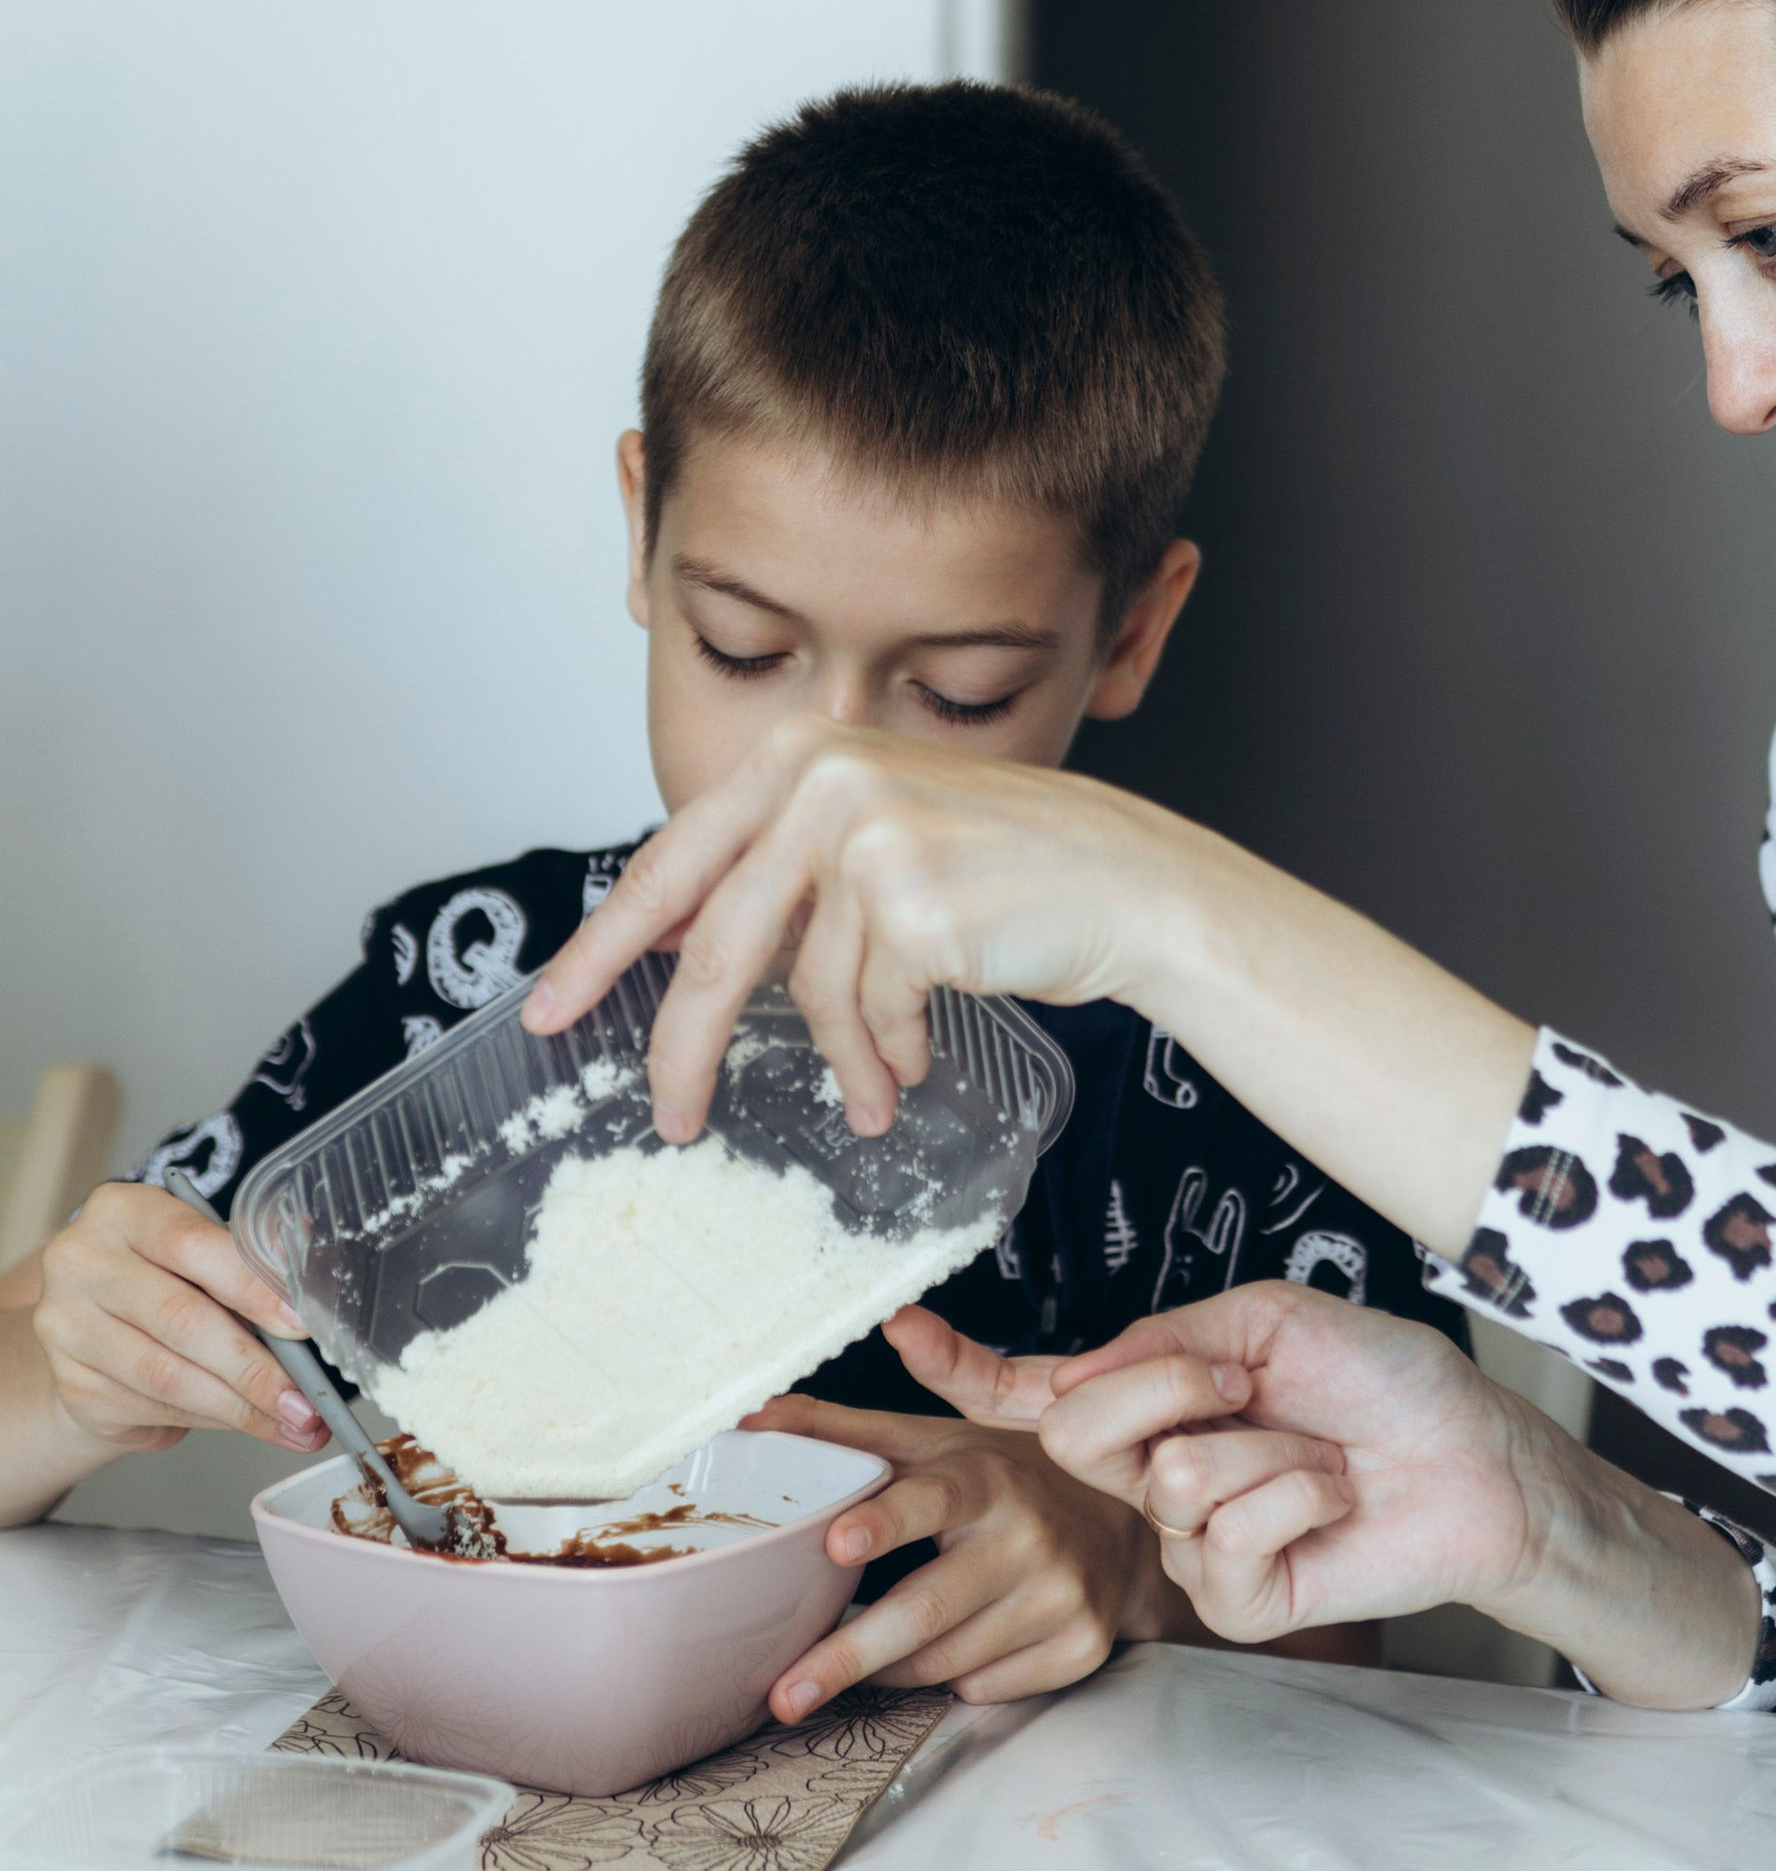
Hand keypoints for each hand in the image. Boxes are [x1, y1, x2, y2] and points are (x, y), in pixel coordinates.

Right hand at [1, 1183, 327, 1523]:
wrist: (95, 1324)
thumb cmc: (167, 1277)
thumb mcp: (206, 1248)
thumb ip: (255, 1255)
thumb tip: (316, 1283)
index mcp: (122, 1212)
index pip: (191, 1244)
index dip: (252, 1287)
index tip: (301, 1325)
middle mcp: (82, 1265)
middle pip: (180, 1319)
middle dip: (254, 1367)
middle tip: (306, 1401)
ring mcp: (68, 1329)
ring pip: (167, 1378)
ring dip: (241, 1408)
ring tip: (294, 1423)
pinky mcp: (74, 1386)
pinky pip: (155, 1410)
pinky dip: (214, 1420)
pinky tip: (250, 1423)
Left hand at [519, 712, 1537, 1261]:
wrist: (1128, 884)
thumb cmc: (1007, 874)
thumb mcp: (874, 848)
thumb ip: (781, 886)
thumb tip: (680, 966)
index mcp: (797, 754)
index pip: (670, 862)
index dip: (603, 948)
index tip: (551, 1011)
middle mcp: (822, 775)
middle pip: (715, 940)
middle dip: (686, 1043)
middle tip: (671, 1115)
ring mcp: (868, 832)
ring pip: (807, 990)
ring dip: (841, 1059)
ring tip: (871, 1092)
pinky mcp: (913, 896)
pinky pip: (869, 1010)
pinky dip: (891, 1049)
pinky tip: (922, 1053)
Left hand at [740, 1393, 1181, 1710]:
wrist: (1125, 1523)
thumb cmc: (1009, 1477)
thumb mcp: (939, 1440)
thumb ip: (848, 1429)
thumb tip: (755, 1415)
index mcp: (987, 1478)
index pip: (931, 1500)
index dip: (885, 1522)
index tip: (838, 1541)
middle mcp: (1030, 1540)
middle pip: (926, 1611)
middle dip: (848, 1655)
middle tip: (786, 1692)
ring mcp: (1061, 1599)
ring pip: (945, 1662)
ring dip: (888, 1670)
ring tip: (857, 1661)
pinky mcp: (1079, 1649)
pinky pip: (983, 1688)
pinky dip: (950, 1680)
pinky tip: (949, 1650)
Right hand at [921, 1285, 1761, 1708]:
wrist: (1476, 1458)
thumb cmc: (1388, 1381)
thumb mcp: (1271, 1320)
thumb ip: (1165, 1339)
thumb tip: (1075, 1379)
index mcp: (1160, 1398)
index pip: (1042, 1394)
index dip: (970, 1368)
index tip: (902, 1332)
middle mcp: (1159, 1471)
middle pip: (1081, 1434)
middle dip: (1170, 1387)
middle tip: (1248, 1385)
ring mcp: (1192, 1542)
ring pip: (1172, 1482)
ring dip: (1270, 1448)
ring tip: (1323, 1454)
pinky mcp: (1235, 1600)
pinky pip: (1222, 1541)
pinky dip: (1295, 1497)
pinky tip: (1333, 1497)